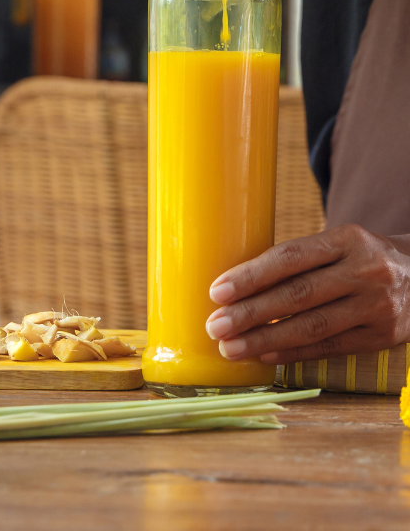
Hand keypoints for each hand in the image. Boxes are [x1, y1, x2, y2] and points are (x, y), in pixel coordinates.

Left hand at [205, 225, 409, 364]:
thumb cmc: (359, 257)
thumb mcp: (337, 244)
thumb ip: (298, 259)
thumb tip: (236, 283)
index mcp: (346, 240)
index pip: (290, 258)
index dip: (251, 276)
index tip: (217, 291)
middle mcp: (365, 272)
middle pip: (297, 295)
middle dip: (250, 313)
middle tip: (214, 326)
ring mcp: (377, 307)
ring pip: (312, 327)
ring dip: (265, 339)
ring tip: (230, 348)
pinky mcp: (382, 336)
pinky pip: (330, 347)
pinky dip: (294, 353)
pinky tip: (265, 356)